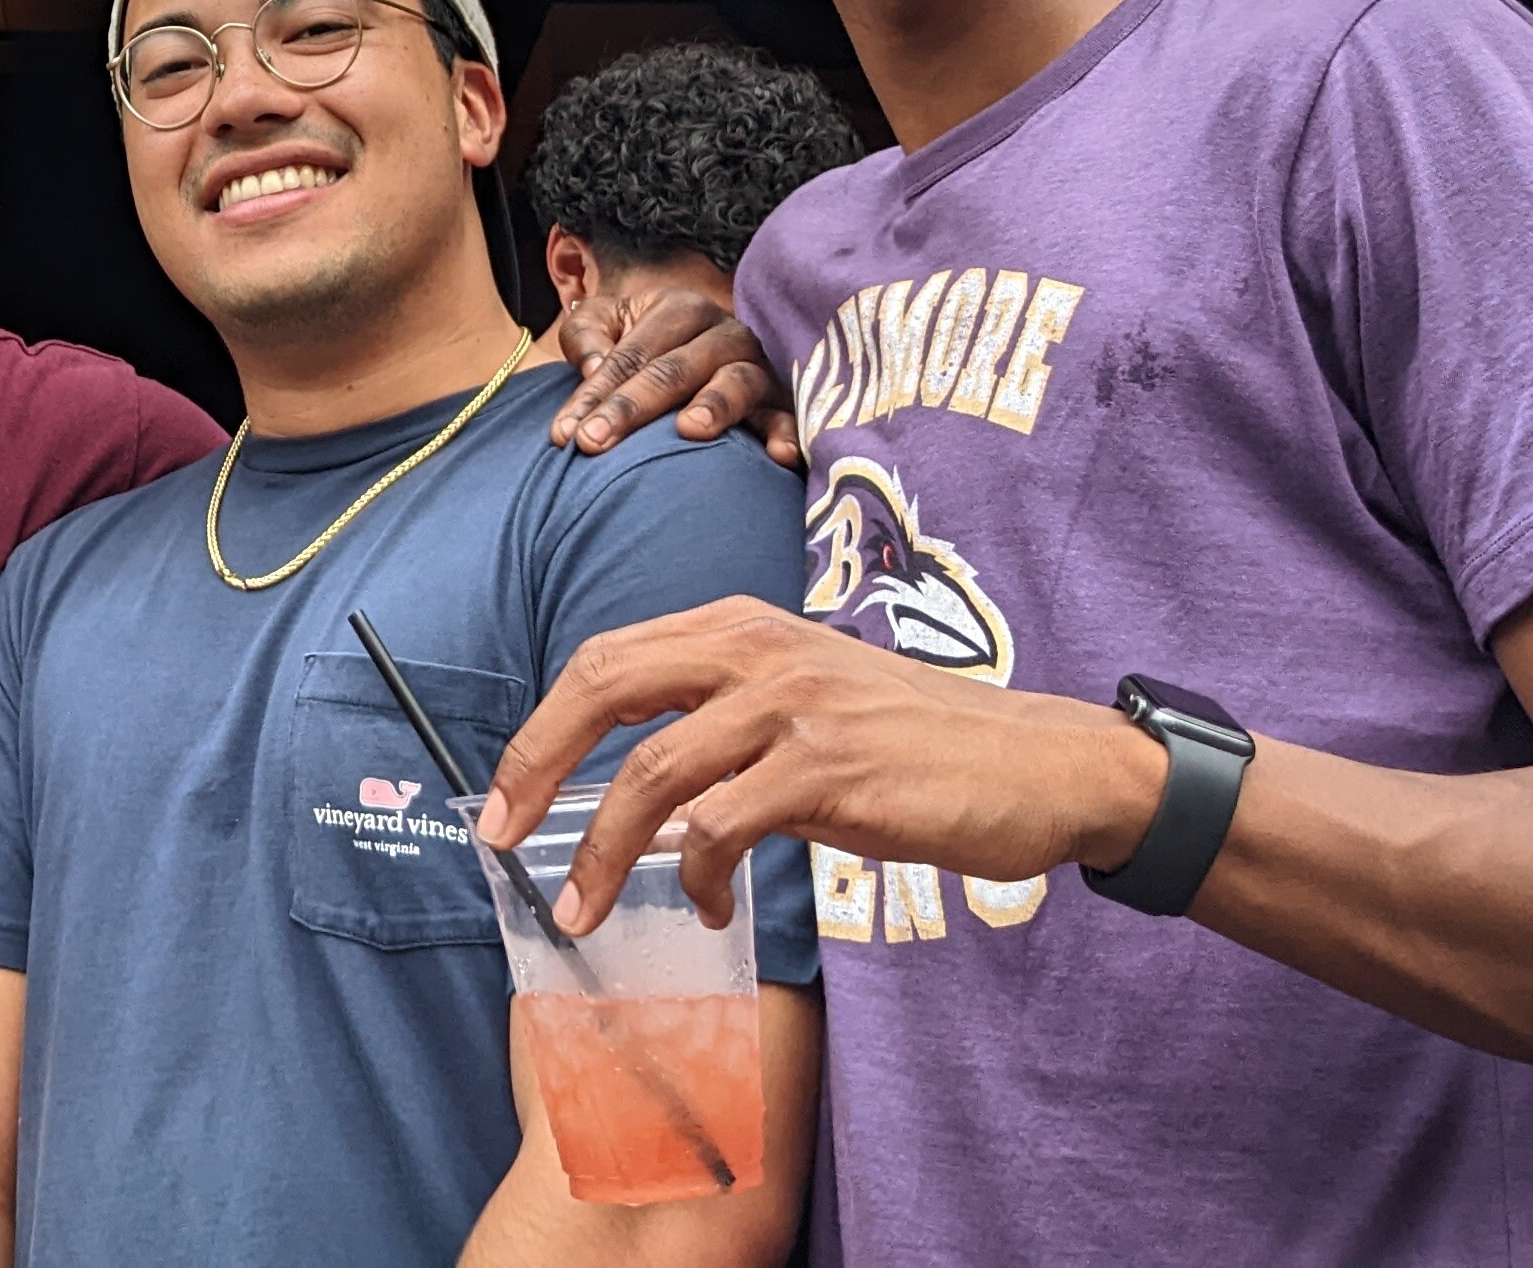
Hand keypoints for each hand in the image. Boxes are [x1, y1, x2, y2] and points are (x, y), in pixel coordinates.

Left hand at [474, 598, 1164, 935]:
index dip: (541, 727)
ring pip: (653, 770)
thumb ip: (726, 714)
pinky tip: (704, 904)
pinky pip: (722, 827)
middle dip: (533, 765)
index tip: (502, 796)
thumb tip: (641, 782)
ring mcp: (792, 705)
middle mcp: (756, 649)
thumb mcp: (807, 697)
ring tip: (578, 907)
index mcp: (739, 626)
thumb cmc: (915, 741)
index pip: (606, 658)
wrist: (1037, 762)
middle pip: (603, 686)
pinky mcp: (828, 769)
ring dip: (600, 850)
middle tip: (496, 835)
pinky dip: (695, 874)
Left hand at [546, 285, 797, 465]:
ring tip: (688, 429)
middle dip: (631, 408)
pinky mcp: (780, 402)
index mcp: (681, 308)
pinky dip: (787, 433)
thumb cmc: (637, 343)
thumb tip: (593, 369)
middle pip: (675, 368)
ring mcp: (757, 367)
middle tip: (593, 444)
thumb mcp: (603, 325)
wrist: (688, 354)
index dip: (596, 393)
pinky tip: (780, 456)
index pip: (633, 354)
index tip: (565, 434)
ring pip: (736, 382)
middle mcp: (725, 332)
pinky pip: (787, 417)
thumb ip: (586, 338)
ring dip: (714, 405)